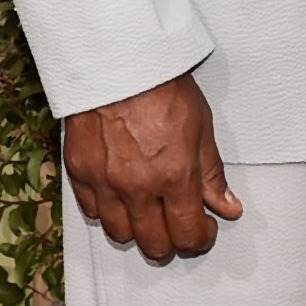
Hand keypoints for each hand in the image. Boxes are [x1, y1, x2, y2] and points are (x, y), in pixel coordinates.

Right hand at [62, 75, 242, 262]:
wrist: (117, 61)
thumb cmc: (159, 86)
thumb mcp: (201, 128)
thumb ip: (211, 174)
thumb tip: (225, 205)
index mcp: (175, 175)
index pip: (189, 234)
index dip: (200, 238)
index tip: (202, 230)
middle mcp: (139, 186)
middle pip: (155, 244)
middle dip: (172, 241)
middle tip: (177, 226)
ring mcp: (106, 182)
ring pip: (121, 234)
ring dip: (138, 231)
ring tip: (148, 215)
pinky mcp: (80, 172)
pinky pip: (92, 212)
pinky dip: (108, 212)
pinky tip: (121, 198)